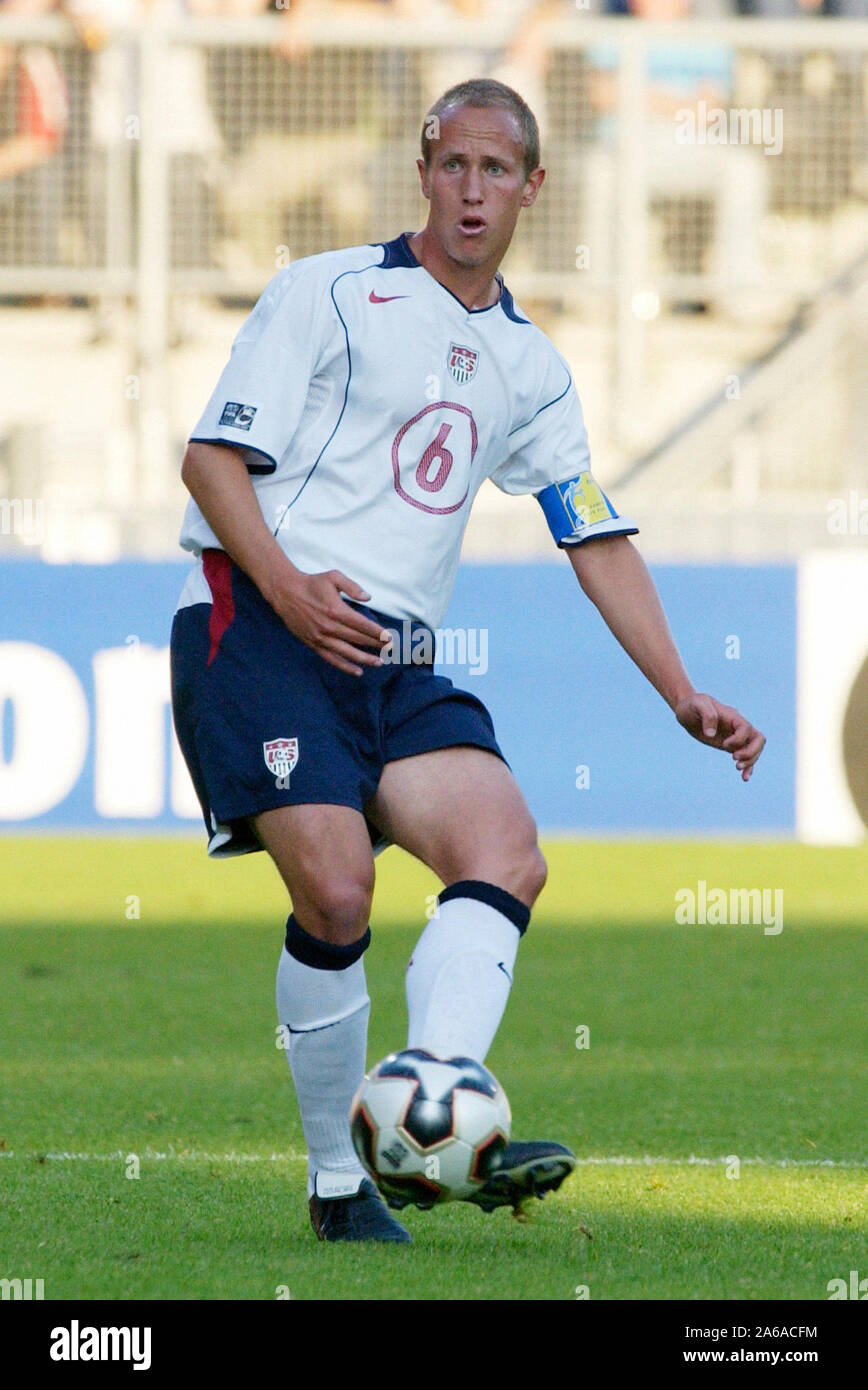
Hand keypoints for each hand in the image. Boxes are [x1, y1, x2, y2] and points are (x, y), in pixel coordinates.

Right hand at [269, 568, 390, 676]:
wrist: (285, 592)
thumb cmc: (311, 583)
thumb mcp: (333, 577)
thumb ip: (352, 587)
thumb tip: (368, 598)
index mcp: (337, 611)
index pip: (363, 625)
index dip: (378, 633)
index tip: (390, 638)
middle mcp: (330, 627)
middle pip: (358, 639)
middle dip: (376, 645)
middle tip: (390, 649)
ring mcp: (321, 638)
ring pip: (347, 652)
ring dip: (365, 659)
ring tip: (379, 662)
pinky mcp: (314, 644)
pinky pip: (332, 659)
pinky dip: (345, 666)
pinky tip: (357, 671)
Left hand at [674, 693, 765, 781]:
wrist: (687, 710)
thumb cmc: (692, 705)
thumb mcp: (697, 704)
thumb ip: (707, 715)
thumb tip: (711, 734)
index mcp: (732, 716)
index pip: (746, 728)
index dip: (738, 739)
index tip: (724, 744)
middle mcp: (737, 726)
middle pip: (758, 739)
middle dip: (751, 752)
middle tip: (734, 759)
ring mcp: (735, 736)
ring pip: (755, 749)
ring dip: (750, 761)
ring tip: (737, 768)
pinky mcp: (730, 746)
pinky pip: (746, 756)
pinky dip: (748, 767)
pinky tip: (744, 777)